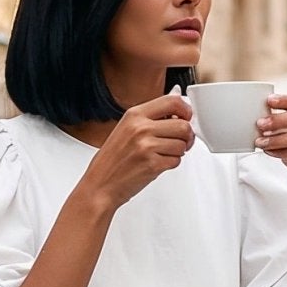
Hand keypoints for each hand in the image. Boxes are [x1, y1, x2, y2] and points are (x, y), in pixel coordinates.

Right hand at [82, 94, 194, 210]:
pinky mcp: (152, 165)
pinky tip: (157, 164)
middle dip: (187, 136)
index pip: (172, 101)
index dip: (186, 110)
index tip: (186, 117)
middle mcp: (140, 128)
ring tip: (163, 154)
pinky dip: (171, 164)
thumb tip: (178, 111)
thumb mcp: (126, 129)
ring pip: (183, 144)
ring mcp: (147, 146)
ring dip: (179, 152)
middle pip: (183, 125)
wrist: (100, 184)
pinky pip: (177, 161)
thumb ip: (151, 119)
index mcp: (135, 114)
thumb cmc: (113, 159)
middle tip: (181, 141)